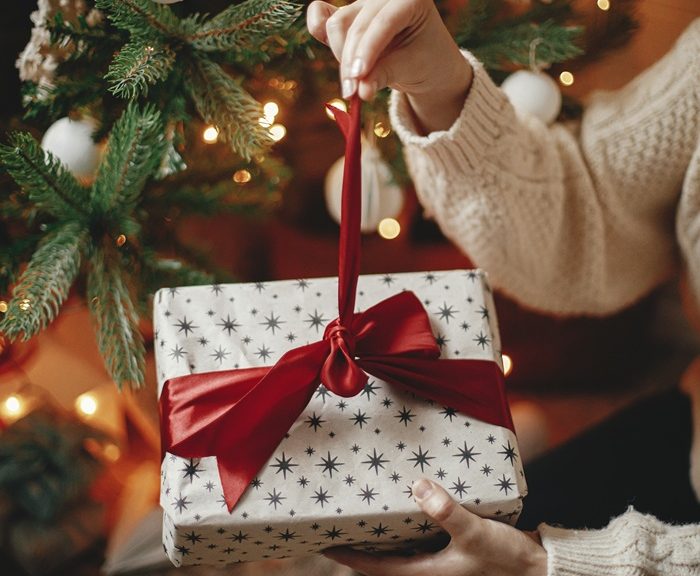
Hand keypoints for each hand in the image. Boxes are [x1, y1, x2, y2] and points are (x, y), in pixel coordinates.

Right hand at [306, 0, 473, 133]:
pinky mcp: (348, 17)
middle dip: (351, 62)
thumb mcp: (411, 69)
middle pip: (354, 24)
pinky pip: (323, 16)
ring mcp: (363, 4)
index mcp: (409, 0)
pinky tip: (324, 41)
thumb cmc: (425, 61)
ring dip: (341, 56)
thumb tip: (360, 91)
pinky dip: (318, 27)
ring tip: (354, 83)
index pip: (383, 23)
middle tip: (353, 93)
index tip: (357, 79)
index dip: (367, 51)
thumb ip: (385, 75)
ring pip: (337, 24)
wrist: (425, 61)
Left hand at [324, 478, 547, 575]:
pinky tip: (406, 500)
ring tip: (364, 505)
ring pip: (398, 545)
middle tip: (338, 518)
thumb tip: (417, 486)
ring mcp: (438, 559)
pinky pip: (418, 535)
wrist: (538, 569)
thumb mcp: (476, 534)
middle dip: (358, 540)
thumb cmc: (507, 560)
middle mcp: (426, 568)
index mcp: (423, 572)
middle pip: (381, 556)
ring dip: (381, 530)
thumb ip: (447, 512)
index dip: (345, 554)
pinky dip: (406, 522)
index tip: (322, 541)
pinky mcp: (450, 547)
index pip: (372, 566)